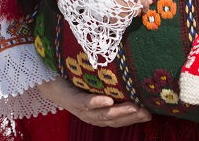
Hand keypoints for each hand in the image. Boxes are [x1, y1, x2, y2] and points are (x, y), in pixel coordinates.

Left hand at [37, 77, 151, 126]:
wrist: (47, 77)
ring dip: (118, 112)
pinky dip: (96, 102)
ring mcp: (80, 108)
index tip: (151, 113)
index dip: (134, 119)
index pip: (118, 120)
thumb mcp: (96, 86)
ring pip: (101, 114)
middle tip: (147, 112)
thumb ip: (112, 88)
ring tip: (134, 107)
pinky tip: (108, 100)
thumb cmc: (75, 82)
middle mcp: (89, 114)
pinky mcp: (70, 98)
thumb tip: (135, 83)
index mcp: (97, 113)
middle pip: (112, 119)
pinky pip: (84, 102)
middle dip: (130, 117)